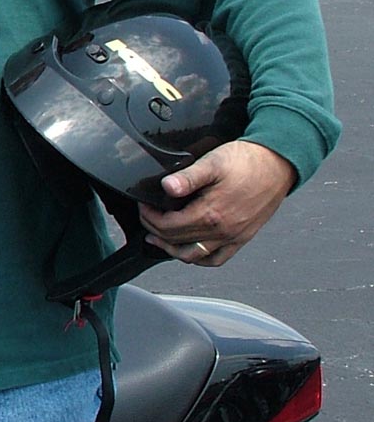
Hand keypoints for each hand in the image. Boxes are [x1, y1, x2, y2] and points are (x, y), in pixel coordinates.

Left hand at [139, 140, 296, 266]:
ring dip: (172, 250)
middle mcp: (222, 231)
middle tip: (147, 218)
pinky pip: (216, 259)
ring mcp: (232, 237)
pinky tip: (189, 251)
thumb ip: (188, 177)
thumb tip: (166, 187)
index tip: (144, 206)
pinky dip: (199, 259)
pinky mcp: (242, 238)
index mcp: (211, 213)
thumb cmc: (247, 161)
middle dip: (156, 230)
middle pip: (178, 241)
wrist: (277, 164)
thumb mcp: (213, 162)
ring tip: (159, 239)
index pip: (169, 226)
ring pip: (194, 256)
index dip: (150, 217)